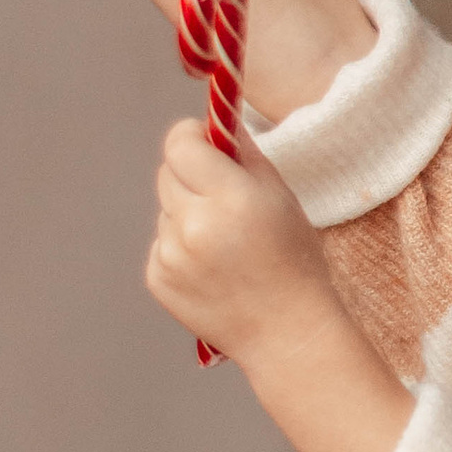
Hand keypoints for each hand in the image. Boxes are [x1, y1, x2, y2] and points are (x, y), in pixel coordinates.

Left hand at [145, 112, 339, 362]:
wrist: (288, 332)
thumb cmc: (294, 260)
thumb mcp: (280, 195)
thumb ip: (243, 152)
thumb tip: (215, 120)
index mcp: (230, 198)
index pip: (180, 144)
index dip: (191, 136)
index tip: (204, 141)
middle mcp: (194, 226)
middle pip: (167, 173)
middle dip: (190, 176)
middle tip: (223, 196)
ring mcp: (172, 256)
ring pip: (165, 210)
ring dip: (187, 214)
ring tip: (224, 242)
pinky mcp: (158, 280)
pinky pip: (161, 243)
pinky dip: (180, 247)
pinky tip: (212, 267)